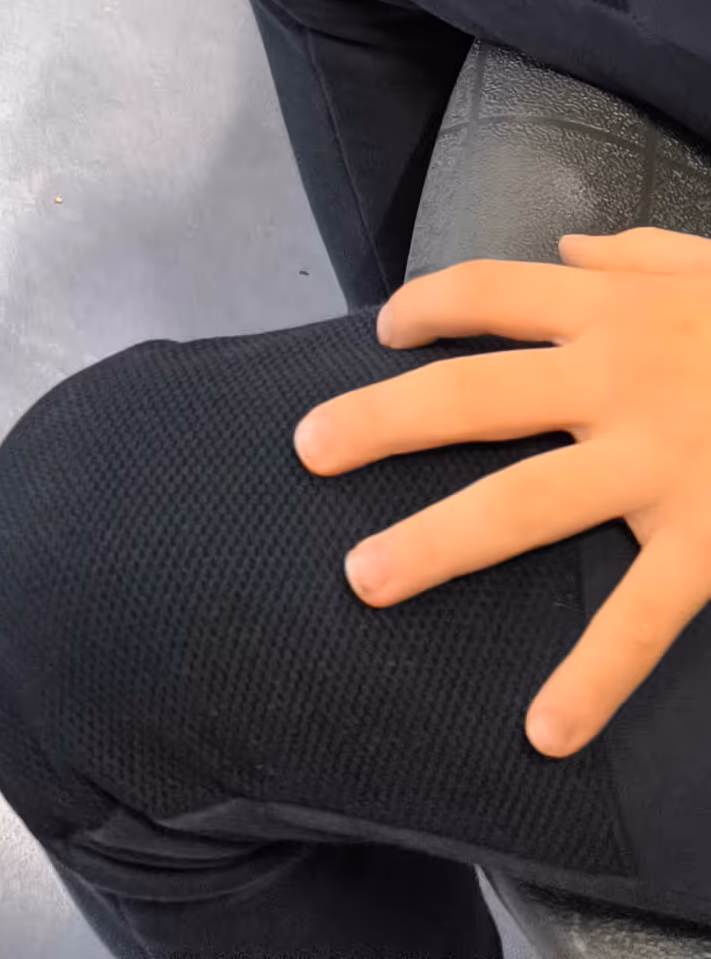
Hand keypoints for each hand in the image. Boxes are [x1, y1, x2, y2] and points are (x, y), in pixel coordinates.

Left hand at [295, 230, 710, 753]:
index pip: (488, 293)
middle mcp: (615, 380)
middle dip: (379, 421)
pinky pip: (636, 617)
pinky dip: (590, 679)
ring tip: (363, 577)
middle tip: (305, 448)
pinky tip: (541, 730)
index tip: (384, 330)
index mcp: (613, 309)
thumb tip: (567, 245)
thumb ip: (634, 254)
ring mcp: (656, 465)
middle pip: (469, 393)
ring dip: (435, 542)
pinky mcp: (705, 541)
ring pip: (522, 504)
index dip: (426, 306)